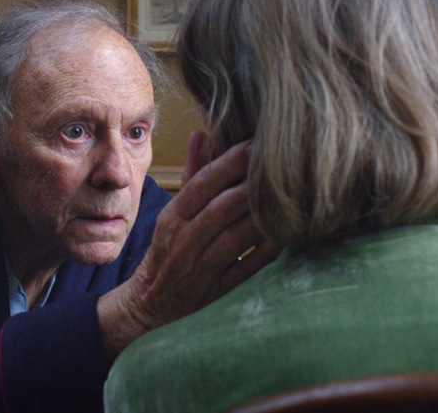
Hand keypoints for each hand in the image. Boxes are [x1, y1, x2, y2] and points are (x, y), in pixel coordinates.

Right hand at [98, 131, 279, 360]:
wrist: (150, 303)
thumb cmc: (166, 250)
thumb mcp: (172, 212)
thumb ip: (191, 174)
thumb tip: (201, 133)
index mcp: (172, 217)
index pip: (201, 184)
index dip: (228, 163)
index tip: (254, 143)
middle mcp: (184, 240)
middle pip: (221, 208)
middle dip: (251, 186)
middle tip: (280, 165)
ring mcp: (200, 268)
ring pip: (235, 238)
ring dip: (262, 217)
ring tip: (288, 196)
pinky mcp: (217, 291)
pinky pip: (246, 269)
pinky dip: (265, 251)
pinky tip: (284, 234)